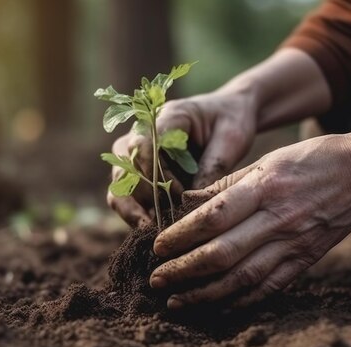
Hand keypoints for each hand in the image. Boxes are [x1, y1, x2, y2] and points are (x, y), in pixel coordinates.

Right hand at [107, 89, 257, 226]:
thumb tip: (193, 204)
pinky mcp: (137, 172)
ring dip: (134, 211)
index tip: (180, 194)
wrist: (228, 112)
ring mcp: (134, 153)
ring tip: (154, 230)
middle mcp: (141, 132)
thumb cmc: (230, 121)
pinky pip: (125, 197)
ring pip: (118, 186)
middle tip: (165, 221)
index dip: (157, 175)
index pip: (143, 144)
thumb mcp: (231, 139)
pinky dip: (136, 215)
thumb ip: (213, 166)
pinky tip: (155, 229)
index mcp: (167, 117)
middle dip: (144, 197)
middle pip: (124, 168)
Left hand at [149, 134, 350, 308]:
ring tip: (177, 301)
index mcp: (263, 189)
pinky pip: (268, 288)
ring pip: (242, 279)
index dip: (180, 236)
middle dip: (184, 271)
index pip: (213, 218)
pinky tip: (215, 308)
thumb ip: (225, 186)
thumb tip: (184, 203)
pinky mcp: (305, 261)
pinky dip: (239, 302)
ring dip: (205, 294)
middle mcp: (277, 220)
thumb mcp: (265, 160)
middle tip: (156, 280)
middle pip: (222, 254)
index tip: (156, 247)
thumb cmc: (309, 160)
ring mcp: (293, 244)